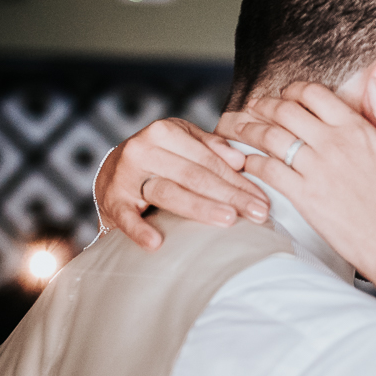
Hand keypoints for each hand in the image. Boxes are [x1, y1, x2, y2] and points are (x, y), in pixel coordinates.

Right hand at [95, 117, 269, 250]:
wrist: (111, 174)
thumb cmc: (158, 160)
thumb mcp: (183, 144)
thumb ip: (211, 148)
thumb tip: (240, 160)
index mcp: (165, 132)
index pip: (210, 161)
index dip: (239, 182)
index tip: (264, 201)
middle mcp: (143, 149)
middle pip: (195, 176)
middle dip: (230, 196)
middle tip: (258, 214)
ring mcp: (125, 176)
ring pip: (169, 192)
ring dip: (200, 208)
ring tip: (228, 220)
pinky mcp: (112, 200)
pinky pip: (126, 216)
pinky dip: (139, 230)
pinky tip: (156, 243)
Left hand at [229, 81, 375, 289]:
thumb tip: (375, 86)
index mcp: (357, 129)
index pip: (313, 93)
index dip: (293, 90)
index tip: (285, 97)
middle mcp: (333, 143)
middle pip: (284, 110)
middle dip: (262, 105)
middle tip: (252, 109)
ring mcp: (317, 170)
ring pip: (269, 136)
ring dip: (247, 128)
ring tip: (234, 129)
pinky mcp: (305, 197)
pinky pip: (268, 171)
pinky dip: (251, 163)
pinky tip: (244, 163)